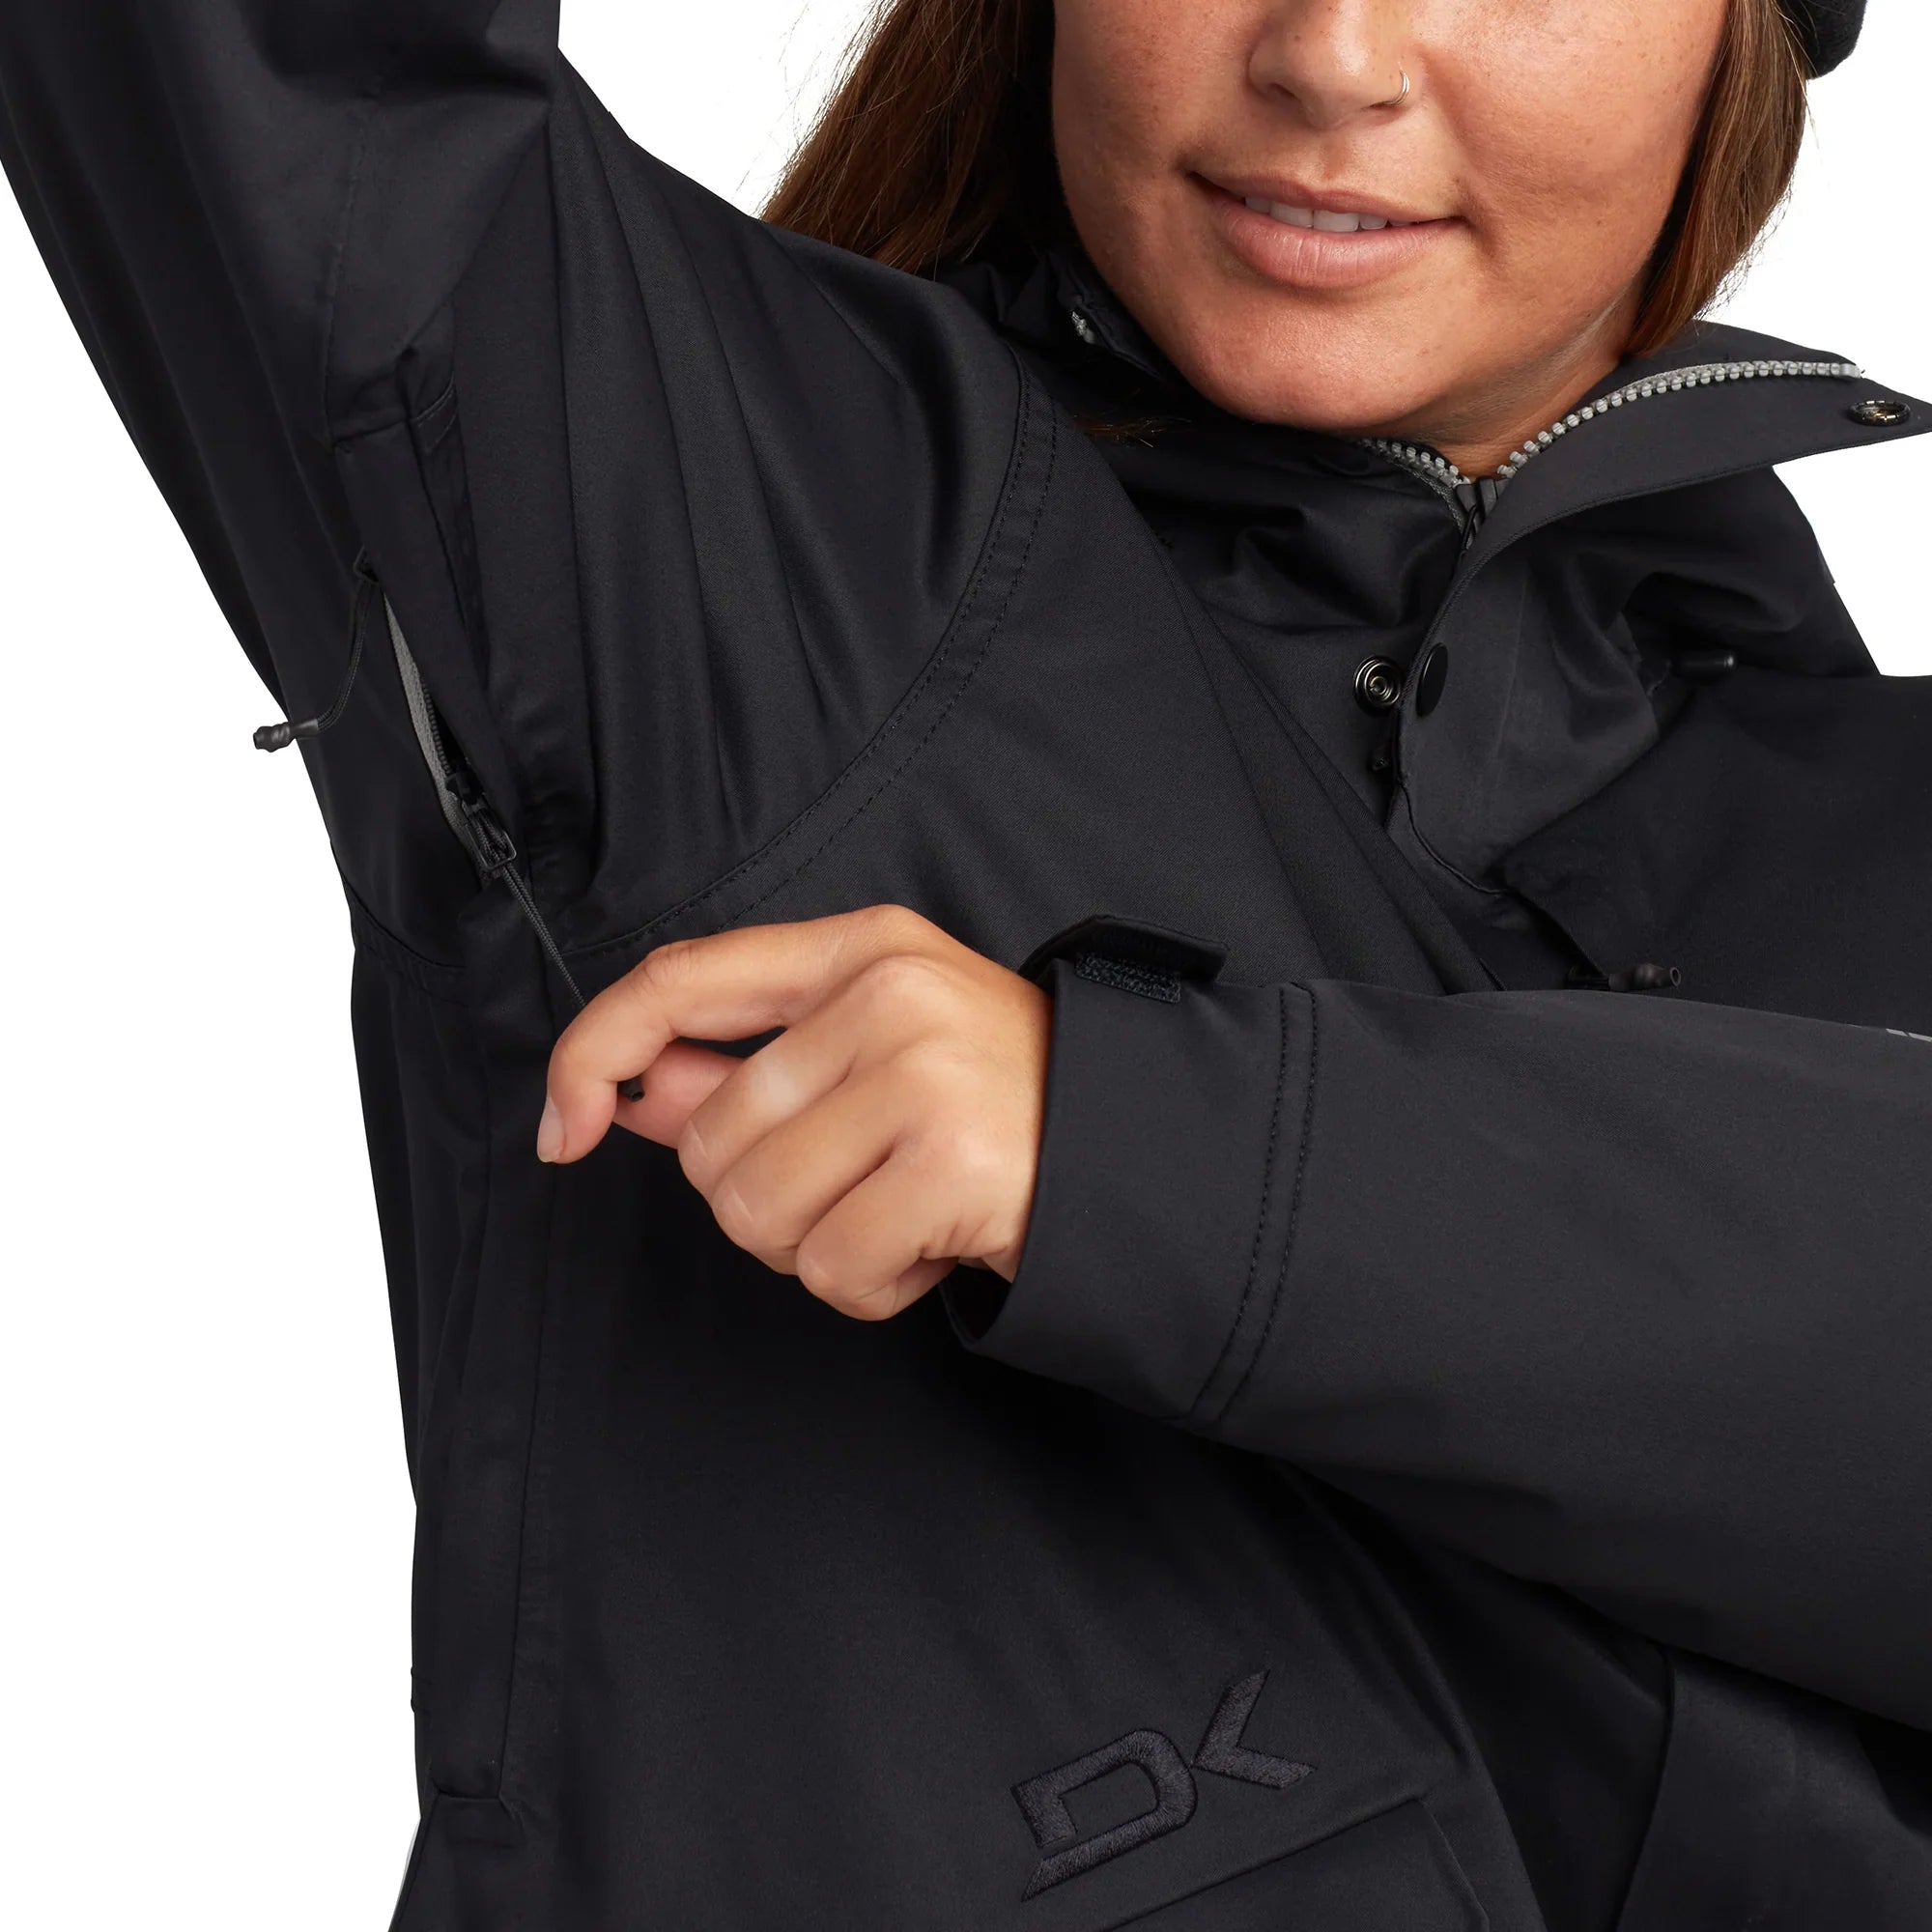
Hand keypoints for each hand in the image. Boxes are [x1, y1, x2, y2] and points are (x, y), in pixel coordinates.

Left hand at [535, 905, 1051, 1318]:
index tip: (564, 1128)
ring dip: (817, 1249)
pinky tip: (931, 1247)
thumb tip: (627, 1091)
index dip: (591, 1053)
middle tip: (857, 1188)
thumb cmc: (1002, 1102)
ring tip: (899, 1214)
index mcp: (860, 950)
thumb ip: (745, 1066)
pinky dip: (873, 1286)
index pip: (678, 980)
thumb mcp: (877, 1052)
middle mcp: (889, 995)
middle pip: (714, 1140)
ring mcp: (926, 1073)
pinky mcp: (954, 1162)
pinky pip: (835, 1267)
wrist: (1147, 1149)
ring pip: (761, 1213)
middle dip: (763, 1200)